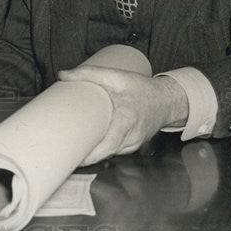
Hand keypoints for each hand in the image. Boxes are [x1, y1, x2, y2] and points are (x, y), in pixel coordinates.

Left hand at [58, 65, 187, 165]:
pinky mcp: (135, 145)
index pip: (108, 144)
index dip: (92, 154)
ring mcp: (135, 143)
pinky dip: (105, 151)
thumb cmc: (142, 88)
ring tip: (76, 149)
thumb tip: (63, 75)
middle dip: (88, 156)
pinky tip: (93, 147)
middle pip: (106, 153)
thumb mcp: (117, 76)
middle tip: (69, 152)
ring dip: (95, 154)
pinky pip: (117, 151)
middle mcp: (132, 135)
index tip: (75, 154)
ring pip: (111, 154)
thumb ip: (89, 73)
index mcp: (126, 118)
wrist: (167, 100)